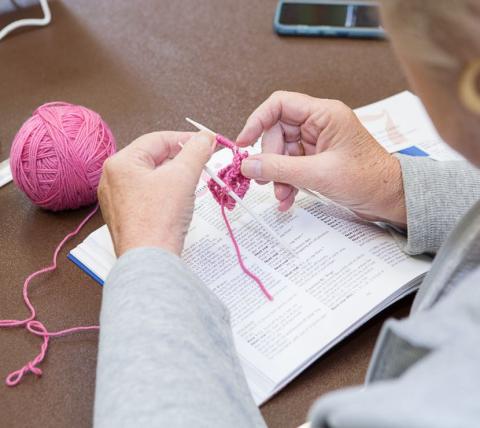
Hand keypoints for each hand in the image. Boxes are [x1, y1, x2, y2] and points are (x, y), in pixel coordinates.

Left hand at [98, 131, 214, 256]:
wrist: (150, 260)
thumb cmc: (160, 218)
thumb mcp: (183, 176)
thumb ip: (196, 151)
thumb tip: (206, 138)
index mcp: (121, 162)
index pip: (158, 140)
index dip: (186, 139)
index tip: (207, 143)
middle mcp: (113, 179)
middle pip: (153, 158)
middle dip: (180, 159)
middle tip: (203, 162)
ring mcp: (116, 200)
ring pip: (151, 177)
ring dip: (174, 176)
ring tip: (193, 181)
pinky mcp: (125, 217)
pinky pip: (147, 195)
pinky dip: (165, 192)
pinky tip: (179, 201)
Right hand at [236, 91, 405, 226]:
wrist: (390, 198)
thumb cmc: (368, 179)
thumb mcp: (319, 174)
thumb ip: (279, 169)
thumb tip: (248, 165)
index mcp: (324, 114)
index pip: (279, 104)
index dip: (257, 121)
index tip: (243, 143)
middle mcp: (319, 124)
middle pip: (277, 132)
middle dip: (270, 160)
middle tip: (267, 181)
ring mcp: (317, 142)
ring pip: (282, 152)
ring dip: (278, 176)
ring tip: (282, 196)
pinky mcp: (317, 158)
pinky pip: (291, 165)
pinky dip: (287, 182)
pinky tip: (288, 199)